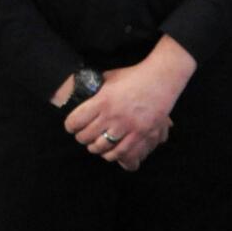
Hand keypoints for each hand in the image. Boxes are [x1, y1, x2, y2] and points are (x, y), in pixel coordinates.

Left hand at [64, 36, 195, 170]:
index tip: (71, 127)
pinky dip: (113, 155)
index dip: (70, 126)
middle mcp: (113, 116)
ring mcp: (128, 126)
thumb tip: (81, 91)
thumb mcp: (109, 78)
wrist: (161, 78)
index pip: (75, 121)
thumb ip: (95, 88)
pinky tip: (110, 151)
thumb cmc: (133, 76)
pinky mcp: (142, 134)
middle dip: (81, 138)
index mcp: (102, 101)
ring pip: (103, 147)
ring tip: (94, 145)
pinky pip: (122, 152)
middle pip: (86, 136)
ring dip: (95, 148)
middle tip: (82, 136)